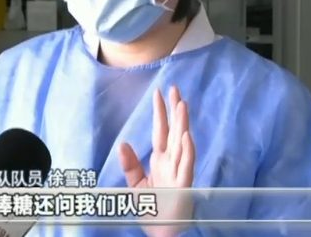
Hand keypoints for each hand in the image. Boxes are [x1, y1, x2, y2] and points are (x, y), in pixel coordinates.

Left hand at [119, 86, 194, 236]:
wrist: (160, 234)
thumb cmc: (152, 209)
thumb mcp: (135, 185)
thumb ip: (130, 164)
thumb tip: (122, 143)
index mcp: (160, 159)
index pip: (161, 130)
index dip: (160, 112)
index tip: (159, 92)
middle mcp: (171, 162)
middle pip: (174, 131)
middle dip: (175, 110)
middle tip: (175, 89)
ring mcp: (178, 172)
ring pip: (182, 143)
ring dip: (183, 125)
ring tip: (182, 105)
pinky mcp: (183, 186)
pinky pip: (186, 166)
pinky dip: (187, 151)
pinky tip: (187, 136)